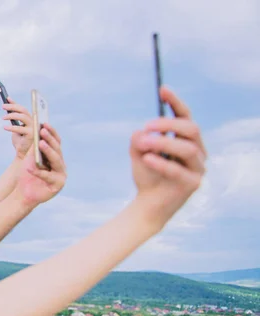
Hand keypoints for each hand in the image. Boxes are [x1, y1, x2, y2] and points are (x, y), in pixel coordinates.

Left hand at [2, 97, 33, 159]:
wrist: (23, 154)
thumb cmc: (20, 141)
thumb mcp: (15, 128)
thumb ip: (13, 119)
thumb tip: (7, 106)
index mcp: (31, 120)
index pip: (22, 109)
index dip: (14, 103)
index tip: (6, 98)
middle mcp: (34, 122)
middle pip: (23, 110)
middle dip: (12, 107)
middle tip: (3, 106)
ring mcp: (34, 128)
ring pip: (22, 116)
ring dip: (12, 115)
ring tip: (3, 118)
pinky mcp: (31, 134)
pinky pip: (20, 128)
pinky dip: (11, 127)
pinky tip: (4, 127)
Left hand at [15, 123, 66, 206]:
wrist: (23, 193)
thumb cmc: (27, 174)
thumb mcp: (30, 158)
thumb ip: (35, 147)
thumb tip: (37, 130)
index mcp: (56, 157)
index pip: (56, 142)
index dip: (51, 132)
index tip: (44, 123)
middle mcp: (61, 165)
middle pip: (57, 150)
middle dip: (49, 139)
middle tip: (43, 130)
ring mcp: (61, 176)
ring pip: (56, 161)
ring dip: (48, 151)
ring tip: (40, 143)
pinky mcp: (57, 186)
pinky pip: (47, 176)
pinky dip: (38, 171)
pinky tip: (30, 166)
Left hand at [130, 86, 206, 222]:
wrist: (148, 204)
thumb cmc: (147, 175)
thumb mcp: (138, 152)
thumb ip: (138, 139)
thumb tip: (141, 132)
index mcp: (186, 140)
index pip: (185, 116)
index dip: (175, 102)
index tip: (162, 89)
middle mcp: (197, 151)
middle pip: (191, 129)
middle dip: (168, 124)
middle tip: (146, 126)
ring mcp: (198, 168)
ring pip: (187, 148)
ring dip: (163, 143)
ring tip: (142, 144)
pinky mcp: (192, 184)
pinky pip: (178, 170)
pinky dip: (161, 163)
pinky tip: (146, 158)